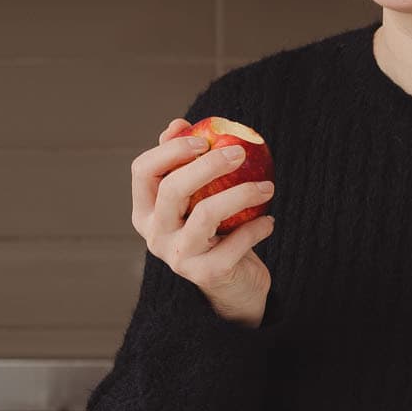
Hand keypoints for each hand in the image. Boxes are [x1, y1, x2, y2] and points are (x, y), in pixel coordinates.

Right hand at [129, 119, 276, 326]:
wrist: (233, 287)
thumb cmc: (213, 233)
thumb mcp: (194, 199)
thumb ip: (183, 163)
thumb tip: (178, 123)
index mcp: (145, 212)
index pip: (142, 170)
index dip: (170, 150)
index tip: (202, 139)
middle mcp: (155, 235)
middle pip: (173, 189)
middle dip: (207, 165)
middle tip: (239, 152)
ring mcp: (178, 257)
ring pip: (206, 214)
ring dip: (242, 194)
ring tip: (267, 187)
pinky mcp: (207, 274)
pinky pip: (235, 242)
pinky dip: (257, 227)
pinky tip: (269, 221)